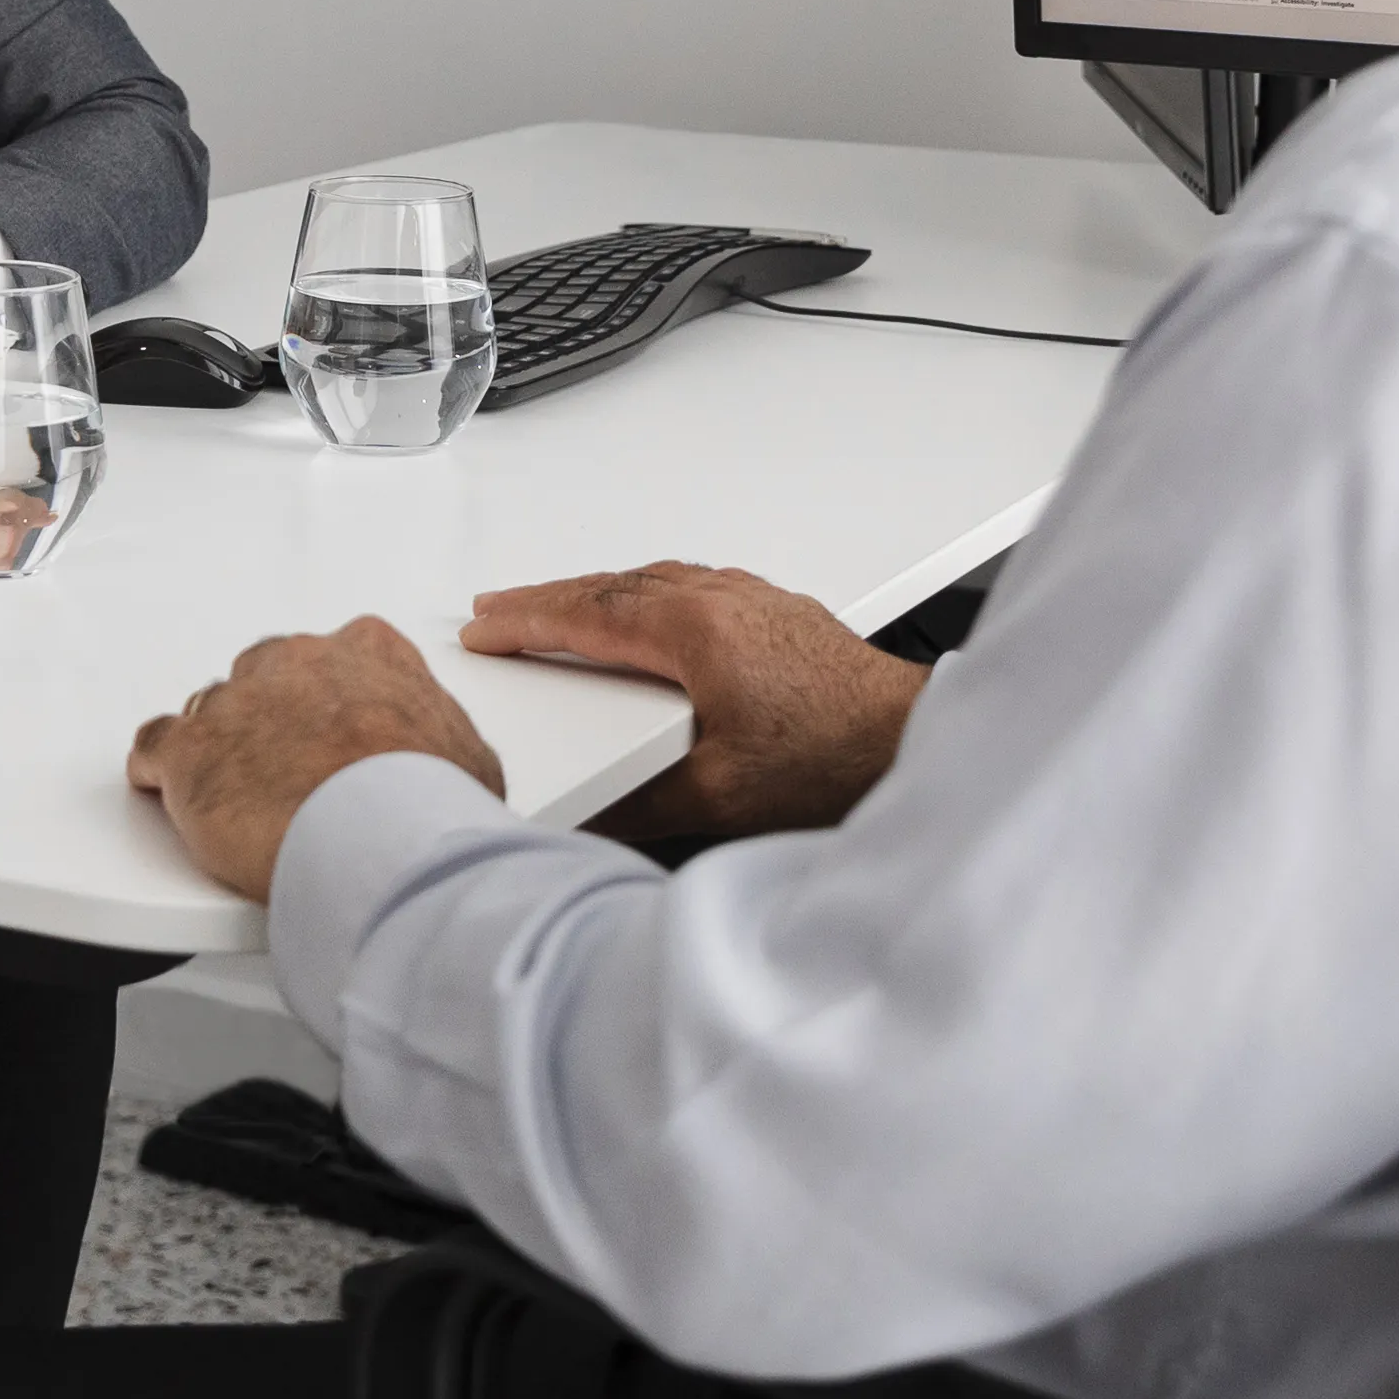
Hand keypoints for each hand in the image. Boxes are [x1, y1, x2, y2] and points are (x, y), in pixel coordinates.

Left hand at [124, 616, 505, 898]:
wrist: (385, 833)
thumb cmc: (429, 798)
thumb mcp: (465, 756)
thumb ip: (436, 741)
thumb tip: (442, 768)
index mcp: (365, 652)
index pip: (332, 656)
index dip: (323, 700)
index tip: (325, 729)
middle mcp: (294, 663)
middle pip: (263, 679)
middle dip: (267, 721)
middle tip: (283, 773)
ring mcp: (237, 702)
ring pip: (211, 713)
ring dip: (219, 750)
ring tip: (233, 797)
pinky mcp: (189, 750)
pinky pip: (155, 747)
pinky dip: (159, 771)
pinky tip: (165, 789)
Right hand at [457, 560, 922, 846]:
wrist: (912, 741)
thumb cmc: (834, 759)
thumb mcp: (719, 797)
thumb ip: (642, 805)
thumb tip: (590, 818)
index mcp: (695, 631)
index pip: (587, 616)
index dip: (527, 623)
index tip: (486, 629)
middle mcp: (722, 601)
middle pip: (612, 586)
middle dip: (548, 597)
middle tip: (499, 609)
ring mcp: (751, 599)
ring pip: (650, 579)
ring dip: (595, 591)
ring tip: (557, 608)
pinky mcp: (775, 611)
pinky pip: (687, 582)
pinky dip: (642, 591)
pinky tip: (643, 609)